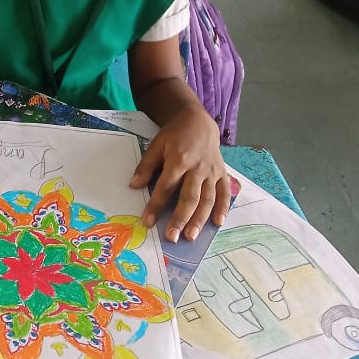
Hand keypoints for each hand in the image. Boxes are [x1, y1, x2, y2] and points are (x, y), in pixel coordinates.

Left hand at [130, 105, 230, 242]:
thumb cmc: (174, 135)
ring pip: (208, 199)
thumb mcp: (156, 145)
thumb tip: (134, 185)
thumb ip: (146, 166)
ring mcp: (212, 172)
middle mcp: (198, 168)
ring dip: (200, 219)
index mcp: (179, 160)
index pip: (166, 187)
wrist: (198, 122)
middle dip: (180, 218)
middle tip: (172, 236)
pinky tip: (217, 223)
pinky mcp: (222, 173)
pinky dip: (223, 209)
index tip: (147, 221)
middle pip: (189, 197)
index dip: (156, 205)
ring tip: (191, 236)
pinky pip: (225, 193)